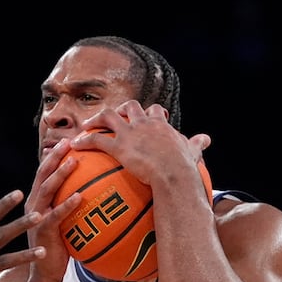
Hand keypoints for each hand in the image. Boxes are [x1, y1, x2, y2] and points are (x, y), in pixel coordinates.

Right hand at [25, 139, 78, 281]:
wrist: (44, 274)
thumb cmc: (56, 248)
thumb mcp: (62, 224)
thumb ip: (69, 208)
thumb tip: (90, 194)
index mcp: (36, 202)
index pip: (43, 173)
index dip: (54, 156)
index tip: (68, 141)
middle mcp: (33, 206)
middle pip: (43, 175)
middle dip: (55, 157)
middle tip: (70, 142)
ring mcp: (35, 218)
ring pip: (47, 190)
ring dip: (60, 175)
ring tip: (74, 161)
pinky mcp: (43, 232)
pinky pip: (56, 215)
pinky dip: (67, 205)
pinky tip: (80, 196)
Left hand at [71, 101, 210, 188]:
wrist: (173, 174)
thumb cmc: (184, 167)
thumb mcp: (192, 152)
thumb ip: (196, 144)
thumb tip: (206, 139)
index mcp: (161, 125)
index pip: (154, 111)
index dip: (149, 112)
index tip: (145, 116)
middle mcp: (144, 124)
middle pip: (130, 107)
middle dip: (121, 110)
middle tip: (114, 117)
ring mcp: (130, 133)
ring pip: (108, 116)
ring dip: (96, 119)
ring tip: (86, 125)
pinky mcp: (119, 147)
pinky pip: (96, 140)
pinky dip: (84, 141)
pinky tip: (75, 145)